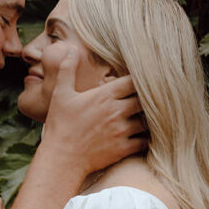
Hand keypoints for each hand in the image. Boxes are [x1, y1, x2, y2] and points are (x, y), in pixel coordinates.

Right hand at [42, 49, 147, 177]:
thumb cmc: (60, 125)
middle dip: (147, 98)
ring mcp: (121, 130)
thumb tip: (70, 50)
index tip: (140, 81)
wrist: (61, 158)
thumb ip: (67, 70)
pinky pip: (144, 141)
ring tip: (145, 117)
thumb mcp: (60, 94)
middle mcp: (116, 111)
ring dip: (147, 118)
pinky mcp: (123, 148)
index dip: (140, 79)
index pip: (134, 81)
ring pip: (147, 120)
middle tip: (147, 99)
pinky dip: (145, 138)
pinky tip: (142, 135)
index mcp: (104, 95)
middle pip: (145, 99)